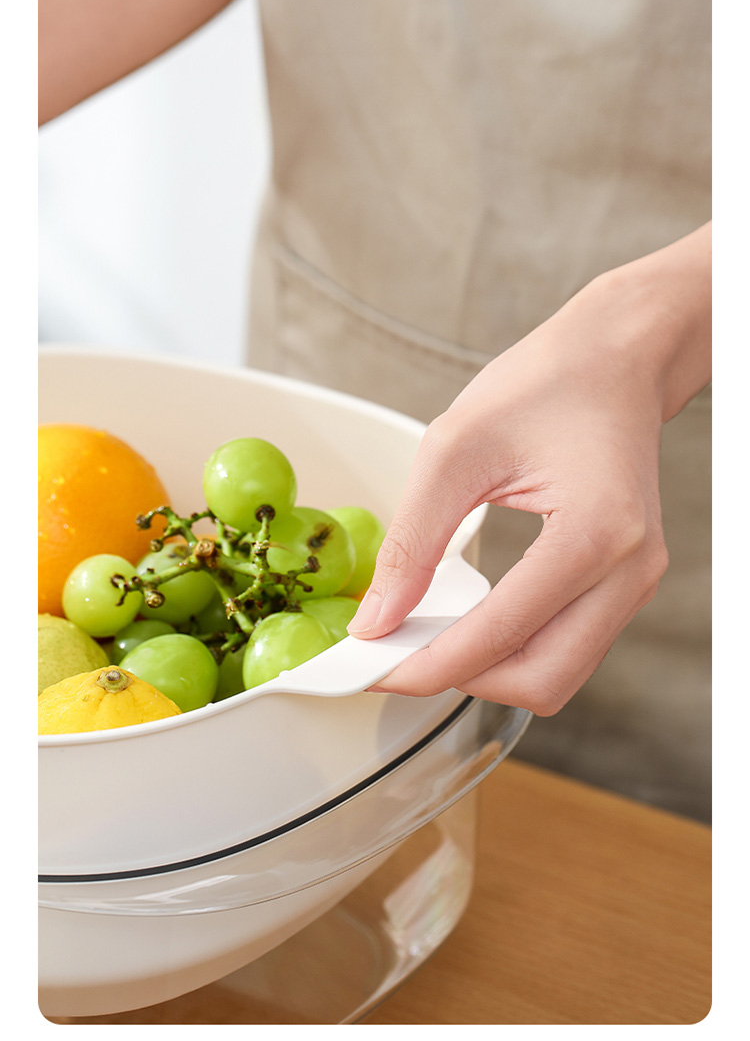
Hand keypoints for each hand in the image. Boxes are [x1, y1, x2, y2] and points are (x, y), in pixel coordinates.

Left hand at [348, 226, 710, 713]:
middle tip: (392, 656)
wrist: (615, 359)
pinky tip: (468, 618)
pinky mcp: (629, 583)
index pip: (501, 635)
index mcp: (594, 533)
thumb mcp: (454, 449)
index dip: (426, 663)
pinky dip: (515, 649)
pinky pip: (570, 647)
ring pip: (559, 676)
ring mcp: (638, 582)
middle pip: (540, 682)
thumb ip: (412, 543)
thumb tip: (376, 620)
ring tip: (425, 634)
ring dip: (489, 672)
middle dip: (459, 681)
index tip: (367, 665)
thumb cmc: (545, 385)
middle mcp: (630, 571)